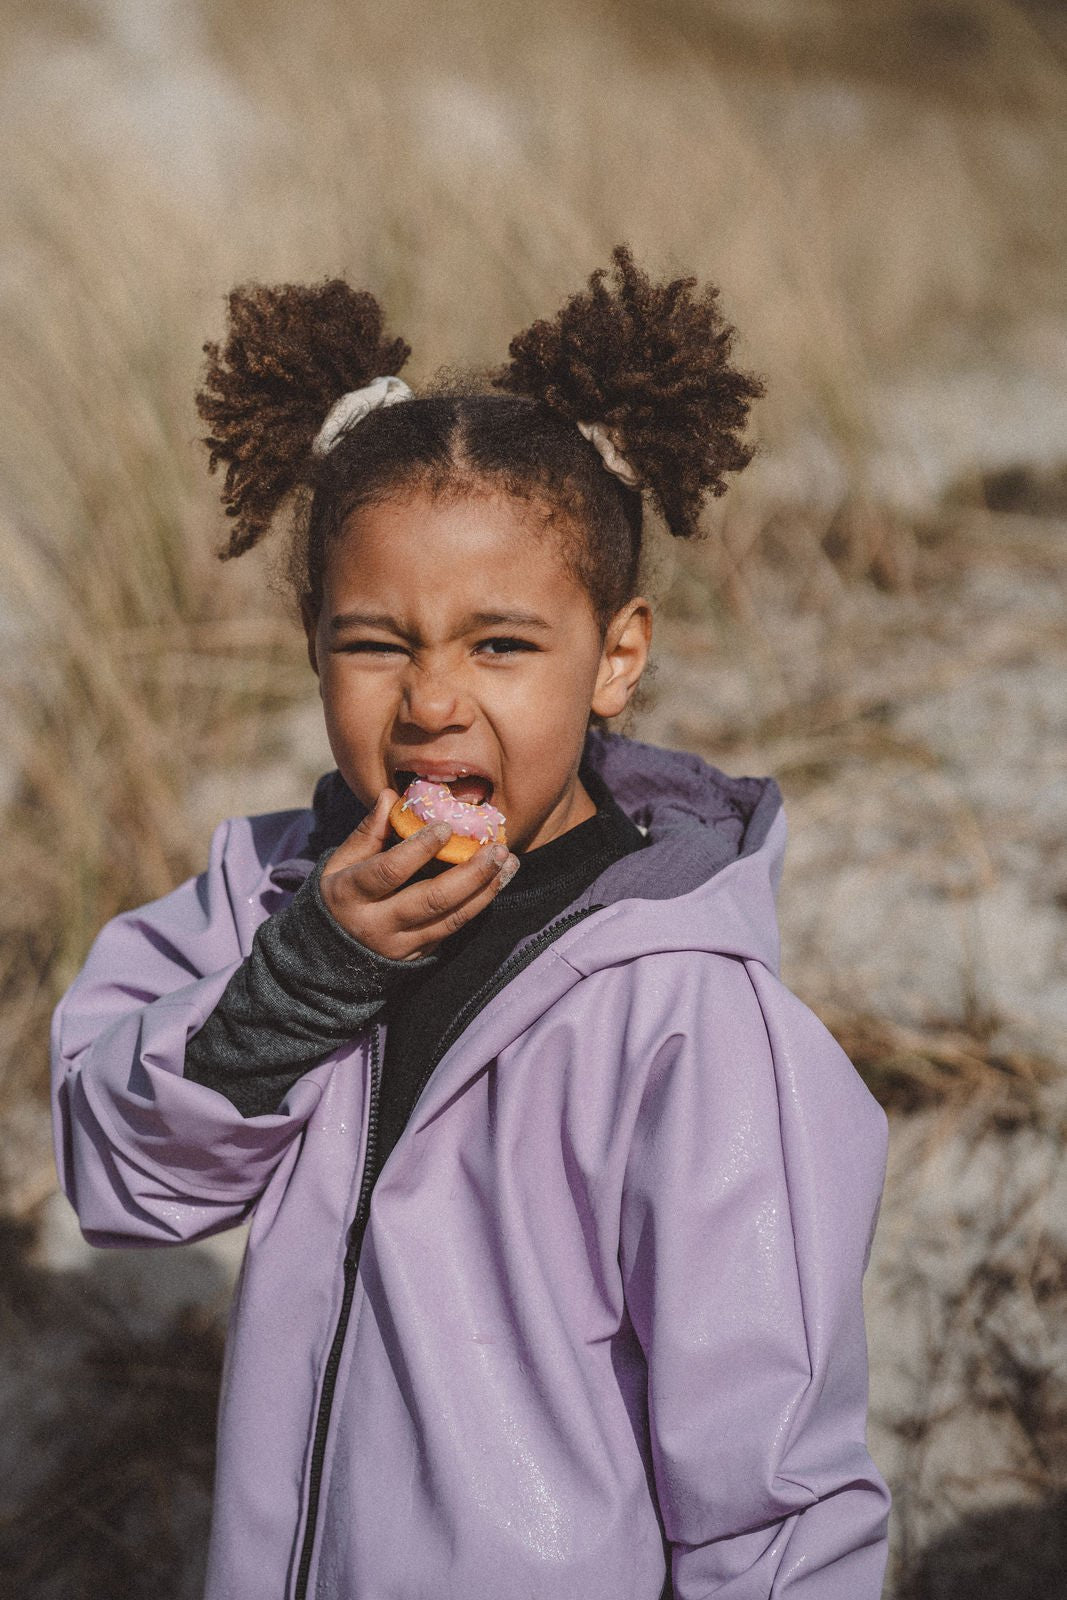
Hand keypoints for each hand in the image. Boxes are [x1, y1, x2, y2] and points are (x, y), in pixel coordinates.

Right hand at [319, 789, 518, 960]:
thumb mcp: (341, 862)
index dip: (420, 848)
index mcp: (350, 894)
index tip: (447, 825)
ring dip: (485, 890)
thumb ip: (369, 831)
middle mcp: (377, 924)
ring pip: (451, 918)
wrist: (331, 956)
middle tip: (498, 848)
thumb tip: (392, 796)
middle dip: (471, 873)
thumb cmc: (340, 894)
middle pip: (432, 899)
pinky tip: (496, 883)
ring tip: (509, 863)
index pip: (390, 870)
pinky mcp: (418, 955)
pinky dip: (478, 905)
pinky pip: (453, 929)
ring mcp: (400, 945)